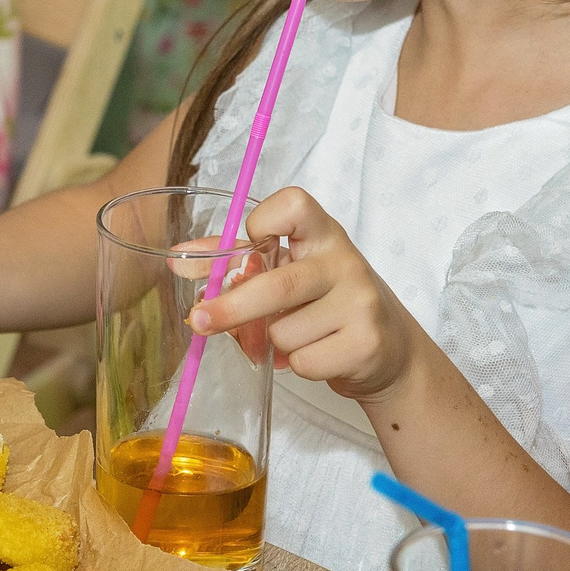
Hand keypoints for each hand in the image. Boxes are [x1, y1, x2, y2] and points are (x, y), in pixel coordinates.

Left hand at [189, 187, 426, 404]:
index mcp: (323, 234)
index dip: (261, 222)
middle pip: (276, 283)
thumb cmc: (327, 302)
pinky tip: (315, 354)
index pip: (293, 205)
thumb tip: (180, 260)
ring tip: (294, 337)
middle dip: (231, 307)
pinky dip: (296, 365)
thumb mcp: (291, 271)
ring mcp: (360, 302)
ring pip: (283, 331)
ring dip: (273, 343)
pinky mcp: (366, 343)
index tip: (247, 248)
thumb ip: (239, 261)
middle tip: (198, 320)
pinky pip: (303, 361)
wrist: (390, 350)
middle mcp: (345, 262)